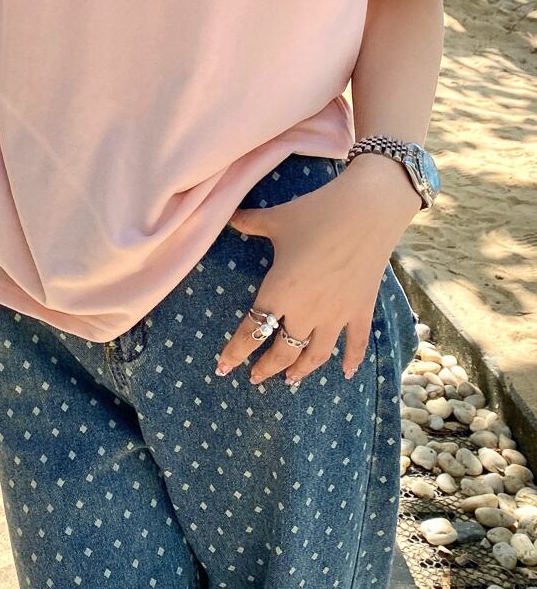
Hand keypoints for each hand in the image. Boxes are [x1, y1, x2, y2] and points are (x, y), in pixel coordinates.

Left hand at [217, 156, 420, 383]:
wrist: (366, 210)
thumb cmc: (316, 213)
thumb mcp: (276, 218)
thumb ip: (250, 223)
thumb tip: (229, 215)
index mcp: (279, 291)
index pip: (251, 331)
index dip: (235, 351)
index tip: (223, 368)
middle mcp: (306, 311)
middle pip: (282, 351)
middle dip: (267, 367)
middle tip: (255, 378)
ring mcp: (336, 314)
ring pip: (315, 355)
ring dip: (301, 370)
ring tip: (290, 380)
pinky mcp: (361, 310)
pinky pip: (355, 344)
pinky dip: (351, 361)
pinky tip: (345, 374)